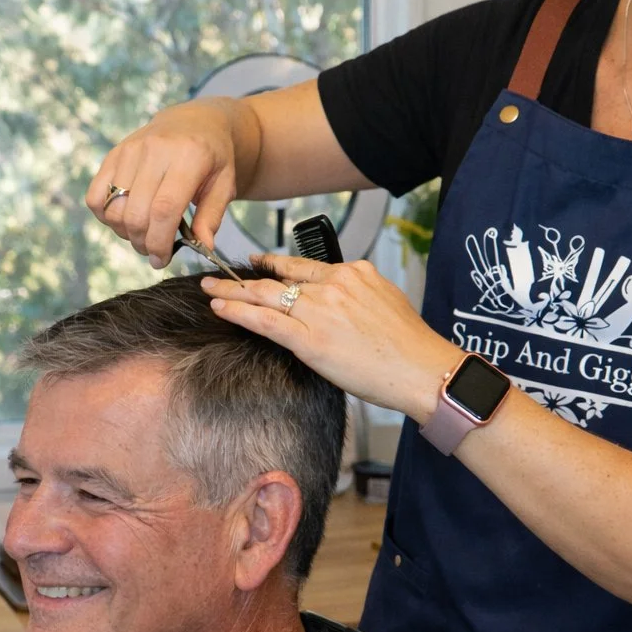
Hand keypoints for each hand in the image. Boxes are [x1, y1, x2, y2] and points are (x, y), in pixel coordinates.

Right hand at [86, 100, 245, 266]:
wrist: (195, 122)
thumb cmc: (213, 158)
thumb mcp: (225, 184)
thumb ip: (212, 216)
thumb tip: (204, 247)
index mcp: (189, 156)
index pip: (164, 209)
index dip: (159, 242)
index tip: (162, 259)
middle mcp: (155, 149)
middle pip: (136, 213)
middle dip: (143, 243)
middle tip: (154, 251)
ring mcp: (130, 150)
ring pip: (114, 208)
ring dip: (124, 233)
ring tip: (142, 234)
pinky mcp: (113, 154)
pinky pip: (95, 196)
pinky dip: (105, 216)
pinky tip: (124, 218)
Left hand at [202, 254, 461, 421]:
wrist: (421, 367)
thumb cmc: (408, 345)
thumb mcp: (385, 302)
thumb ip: (357, 295)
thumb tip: (338, 305)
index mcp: (353, 273)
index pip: (305, 265)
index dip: (276, 264)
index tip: (259, 264)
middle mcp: (333, 284)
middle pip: (280, 275)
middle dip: (246, 274)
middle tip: (221, 272)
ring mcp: (318, 309)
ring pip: (265, 295)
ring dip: (232, 290)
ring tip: (209, 288)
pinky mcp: (308, 338)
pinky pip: (264, 320)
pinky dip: (238, 312)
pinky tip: (219, 308)